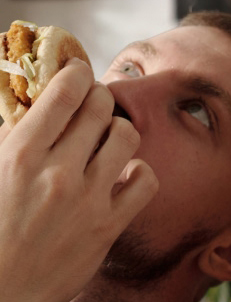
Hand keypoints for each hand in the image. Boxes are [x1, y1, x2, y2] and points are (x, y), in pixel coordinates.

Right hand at [0, 59, 157, 301]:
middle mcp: (59, 172)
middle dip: (97, 98)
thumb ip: (10, 141)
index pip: (64, 92)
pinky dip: (138, 171)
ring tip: (105, 140)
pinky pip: (146, 181)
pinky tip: (121, 175)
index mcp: (19, 154)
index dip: (75, 74)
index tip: (76, 74)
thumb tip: (29, 112)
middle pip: (100, 108)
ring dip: (117, 131)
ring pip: (127, 136)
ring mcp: (89, 200)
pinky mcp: (109, 227)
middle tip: (91, 104)